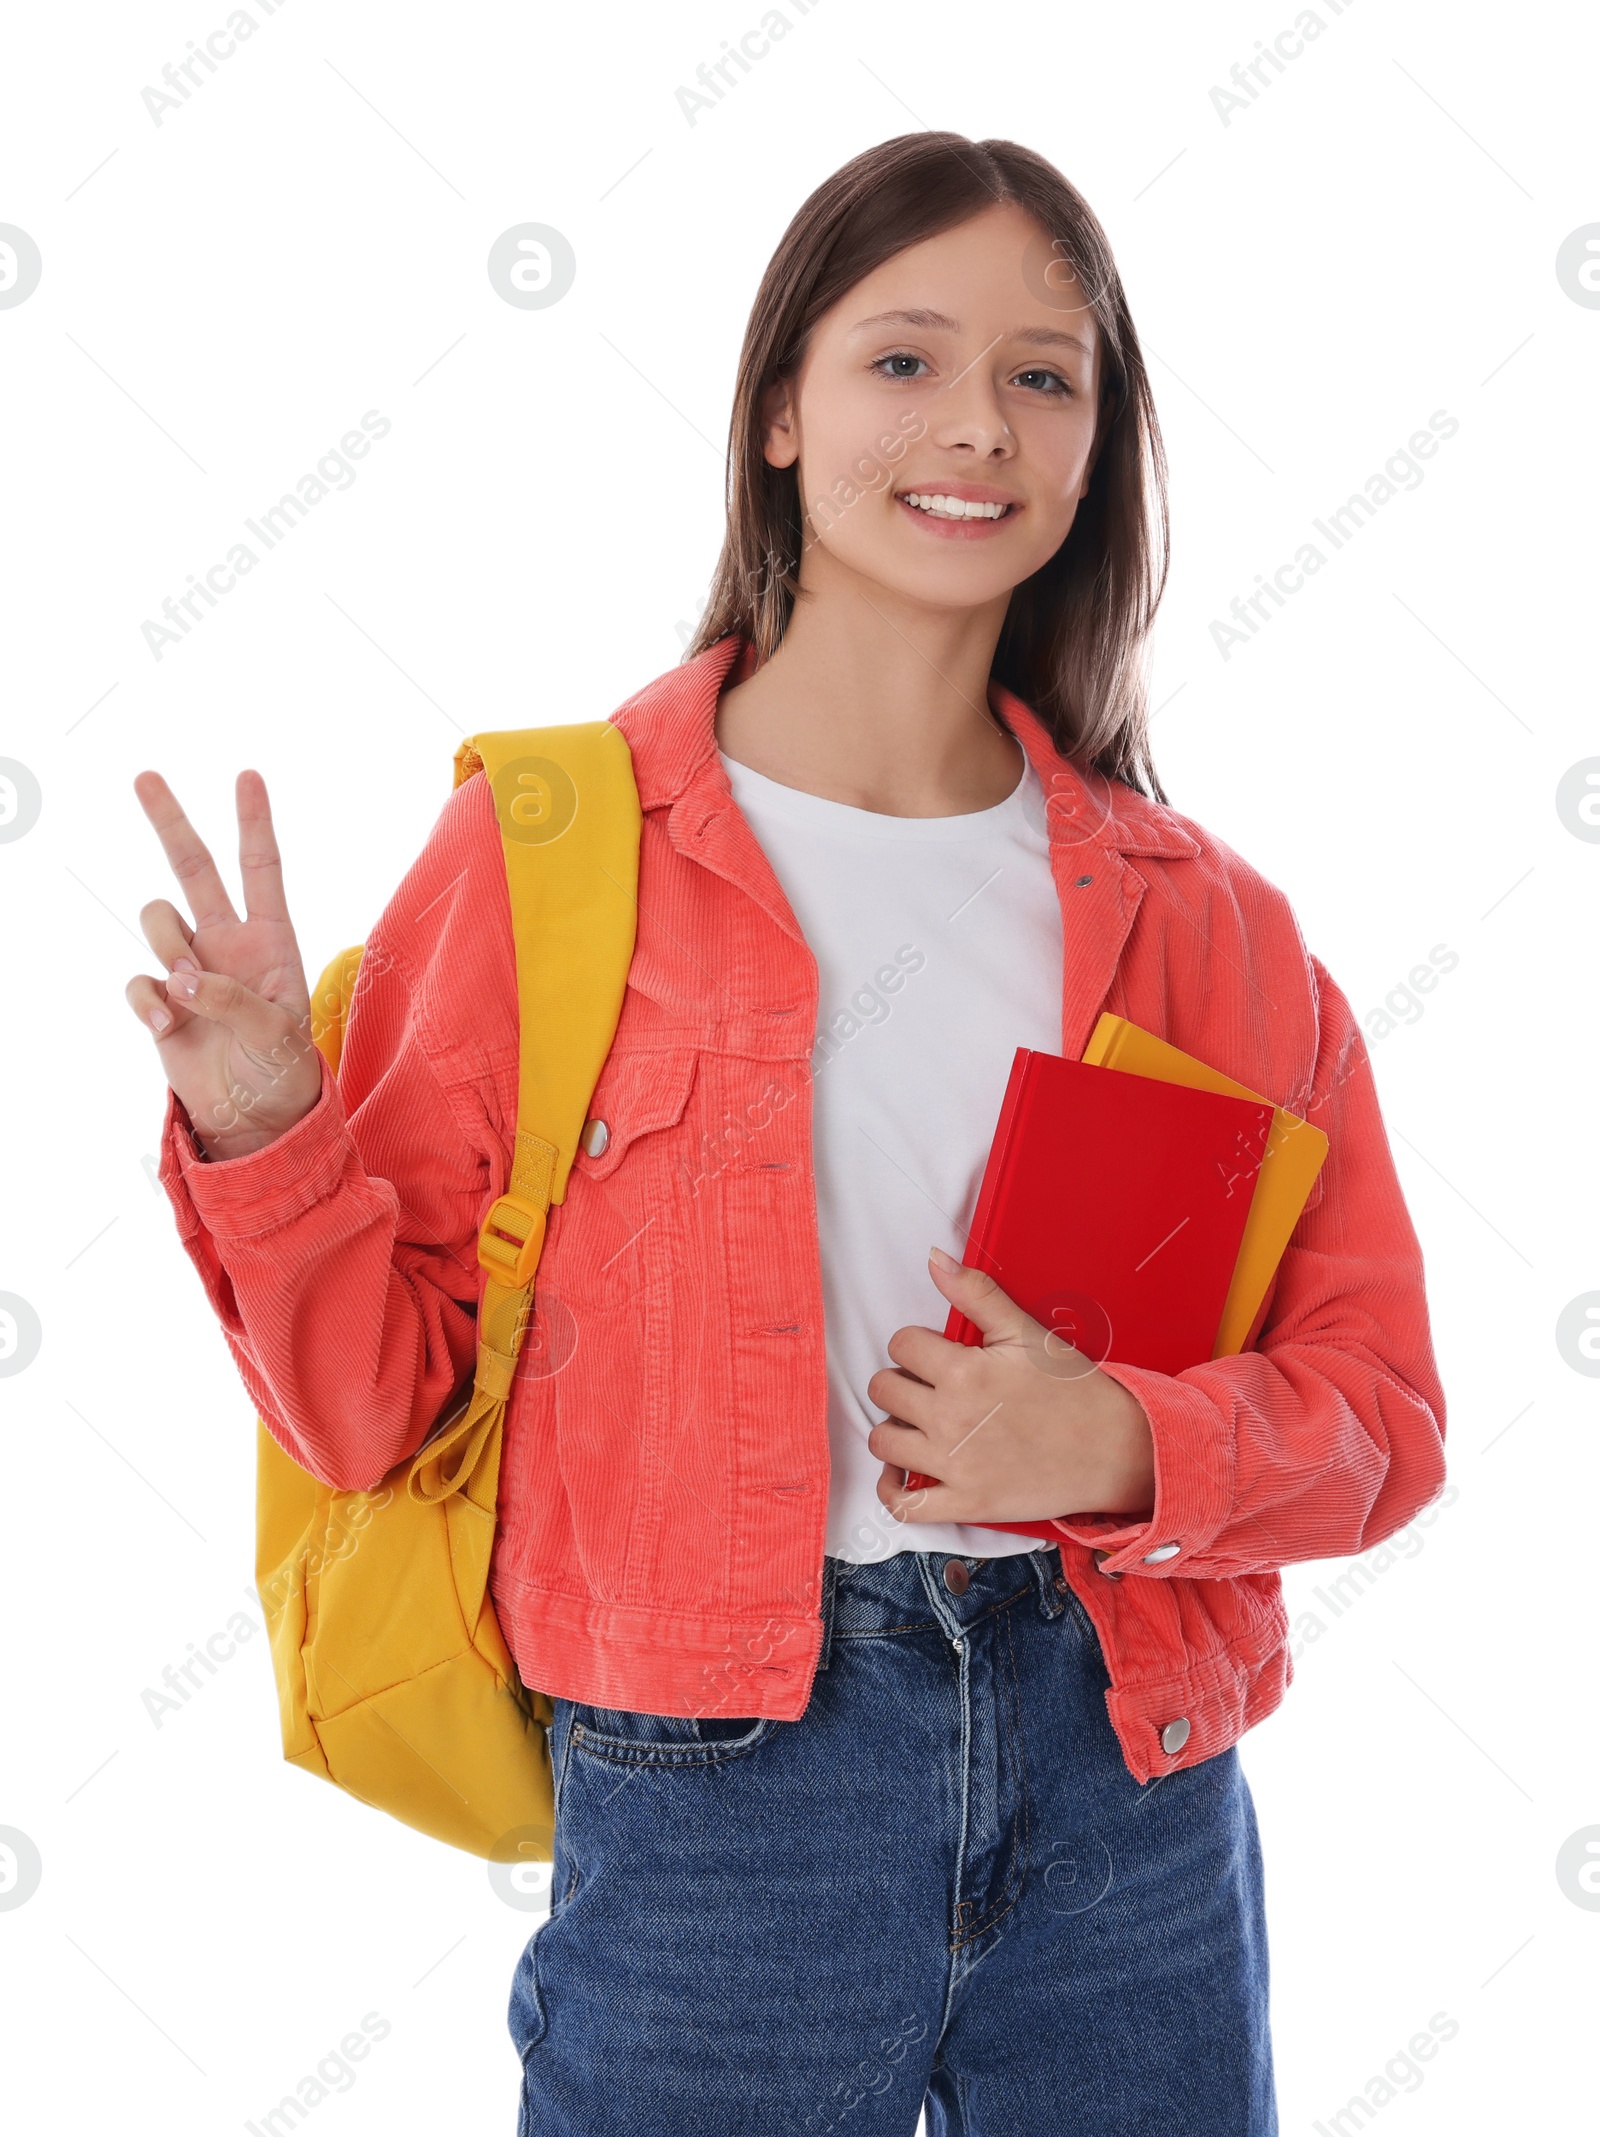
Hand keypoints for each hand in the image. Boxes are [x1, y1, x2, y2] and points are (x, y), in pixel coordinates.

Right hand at [125, 769, 322, 1159]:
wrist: (257, 1120)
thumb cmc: (284, 1072)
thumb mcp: (278, 1035)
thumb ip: (234, 1000)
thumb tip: (183, 977)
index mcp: (271, 940)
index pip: (262, 869)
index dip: (254, 822)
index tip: (247, 775)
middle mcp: (227, 944)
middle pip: (194, 869)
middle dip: (170, 822)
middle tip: (145, 776)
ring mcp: (190, 970)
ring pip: (158, 920)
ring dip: (167, 945)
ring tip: (191, 993)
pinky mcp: (162, 1002)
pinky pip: (140, 980)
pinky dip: (149, 1000)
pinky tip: (169, 1026)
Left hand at [867, 1246, 1156, 1528]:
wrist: (1118, 1448)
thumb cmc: (1075, 1390)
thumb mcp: (1026, 1332)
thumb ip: (976, 1293)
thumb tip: (935, 1259)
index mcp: (964, 1371)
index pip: (901, 1343)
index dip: (917, 1343)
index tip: (938, 1353)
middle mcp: (951, 1418)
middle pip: (884, 1388)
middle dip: (903, 1380)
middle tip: (931, 1385)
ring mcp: (956, 1465)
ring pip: (883, 1440)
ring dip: (894, 1427)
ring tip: (920, 1422)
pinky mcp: (966, 1503)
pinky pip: (903, 1505)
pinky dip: (891, 1489)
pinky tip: (901, 1471)